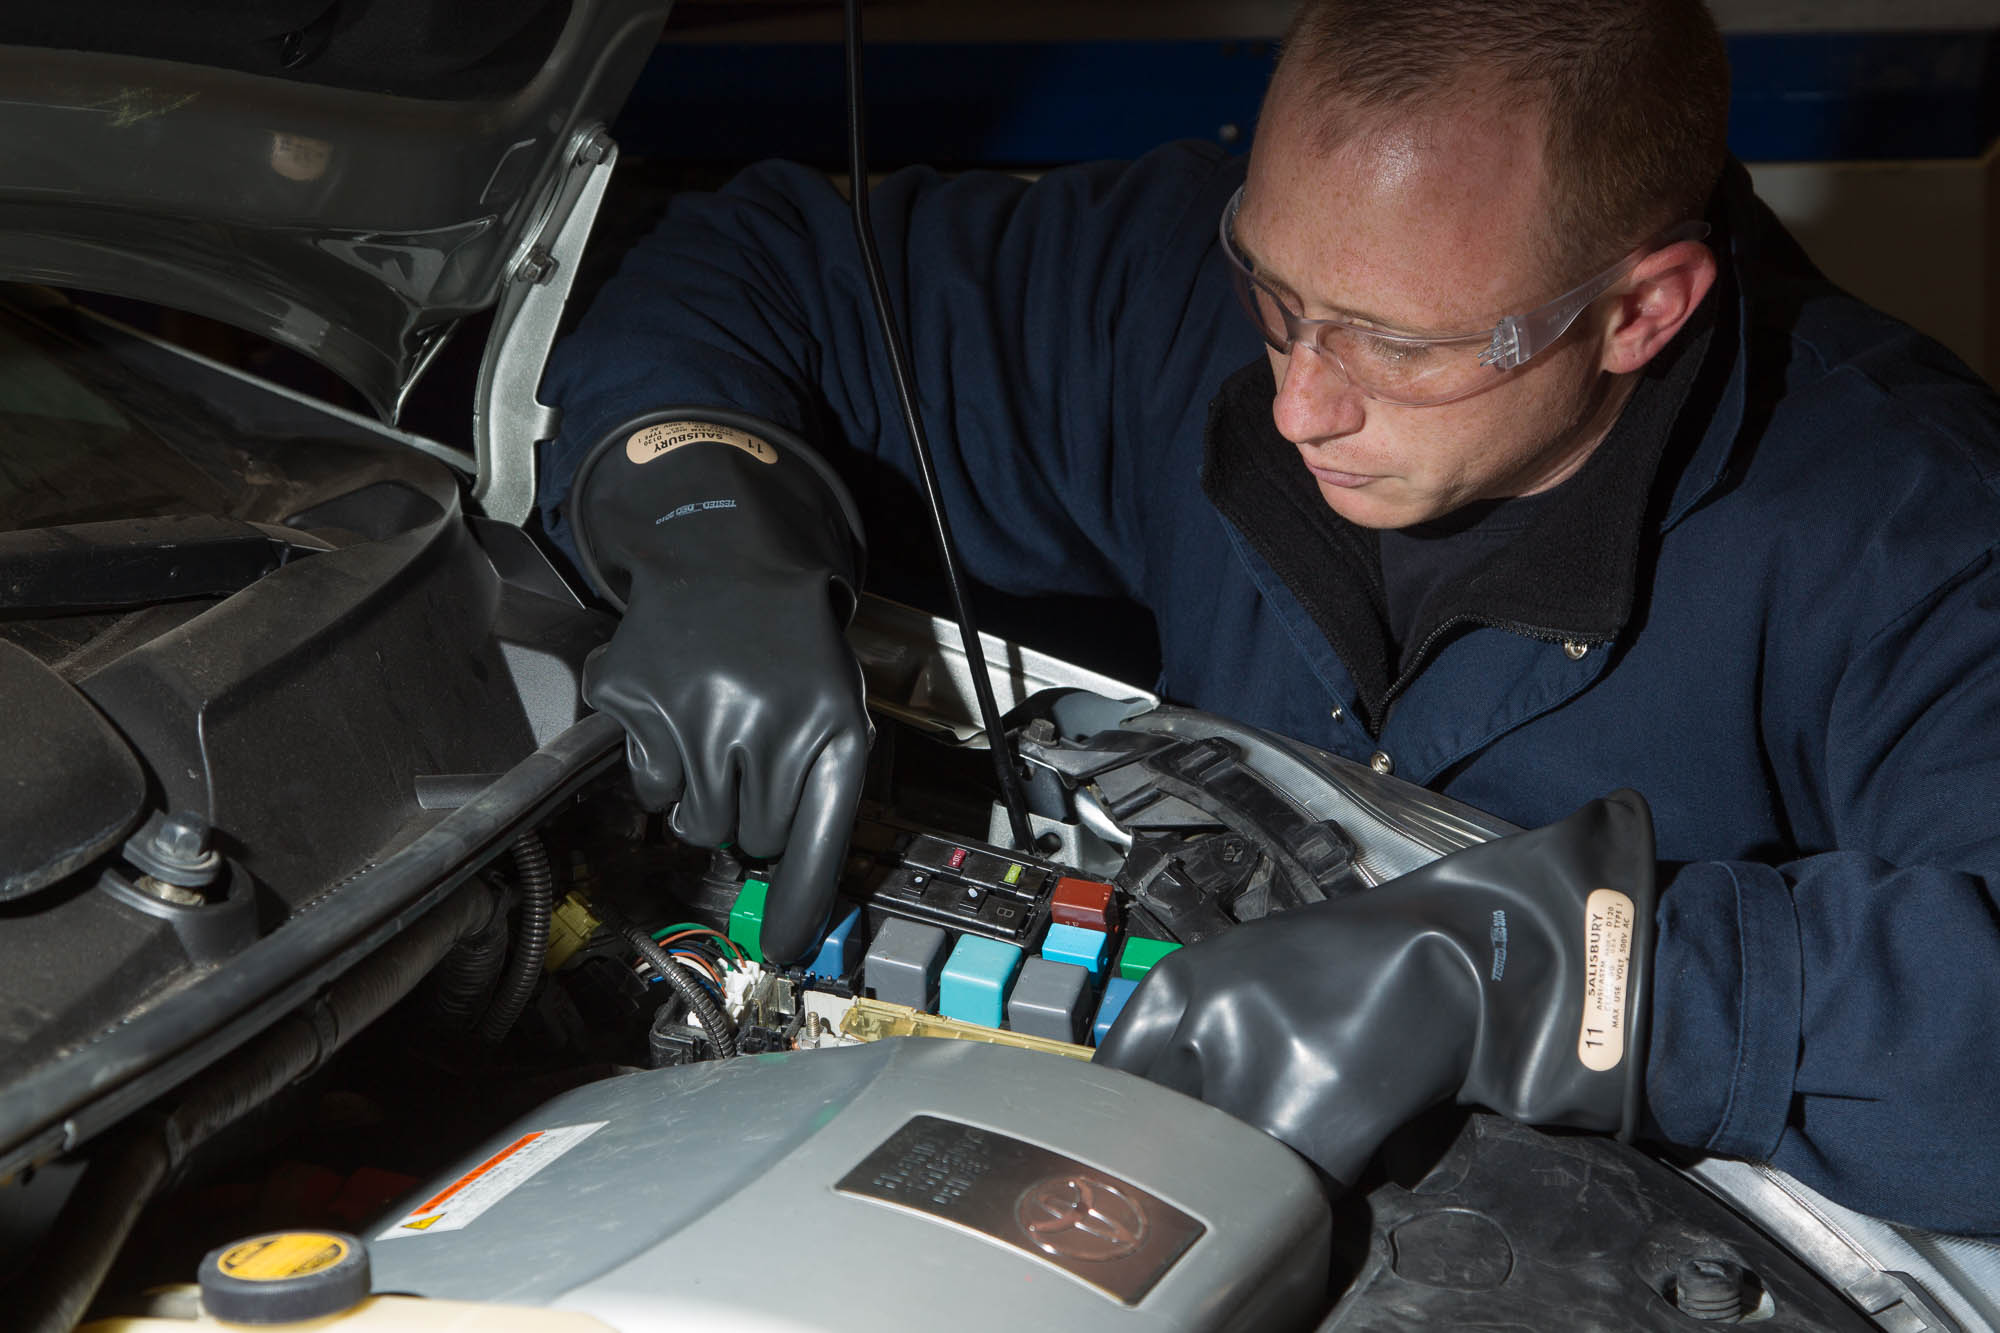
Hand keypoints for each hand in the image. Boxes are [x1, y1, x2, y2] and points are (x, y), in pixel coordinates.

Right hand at [572, 414, 869, 963]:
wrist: (728, 560)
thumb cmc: (789, 652)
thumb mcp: (835, 709)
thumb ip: (820, 795)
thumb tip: (791, 903)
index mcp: (828, 725)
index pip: (815, 836)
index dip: (798, 900)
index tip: (786, 948)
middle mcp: (762, 721)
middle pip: (748, 837)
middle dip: (750, 813)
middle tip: (752, 757)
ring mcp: (692, 710)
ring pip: (694, 820)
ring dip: (704, 794)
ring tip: (718, 734)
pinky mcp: (636, 700)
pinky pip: (649, 785)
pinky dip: (661, 764)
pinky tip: (680, 714)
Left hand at [1094, 791, 1656, 1185]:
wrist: (1453, 952)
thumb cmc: (1350, 961)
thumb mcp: (1239, 972)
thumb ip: (1186, 1034)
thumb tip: (1141, 1115)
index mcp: (1178, 984)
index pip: (1113, 1082)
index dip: (1130, 1128)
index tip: (1139, 1153)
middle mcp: (1205, 1019)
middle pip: (1161, 1130)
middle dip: (1190, 1155)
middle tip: (1216, 1163)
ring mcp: (1258, 1065)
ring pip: (1220, 1164)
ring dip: (1246, 1178)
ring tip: (1280, 1159)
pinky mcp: (1318, 1111)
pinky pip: (1286, 1185)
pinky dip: (1302, 1193)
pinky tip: (1323, 1168)